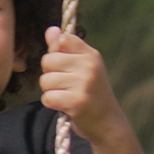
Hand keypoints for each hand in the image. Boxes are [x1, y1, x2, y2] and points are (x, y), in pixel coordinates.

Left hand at [39, 25, 128, 140]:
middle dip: (50, 74)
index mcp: (91, 55)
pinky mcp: (76, 103)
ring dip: (50, 91)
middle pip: (48, 61)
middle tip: (66, 85)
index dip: (56, 52)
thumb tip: (51, 30)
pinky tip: (64, 105)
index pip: (62, 40)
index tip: (65, 65)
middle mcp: (89, 67)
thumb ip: (64, 49)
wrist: (108, 123)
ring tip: (66, 95)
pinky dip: (51, 103)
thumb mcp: (83, 67)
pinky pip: (47, 97)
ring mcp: (84, 84)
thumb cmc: (91, 93)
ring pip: (45, 80)